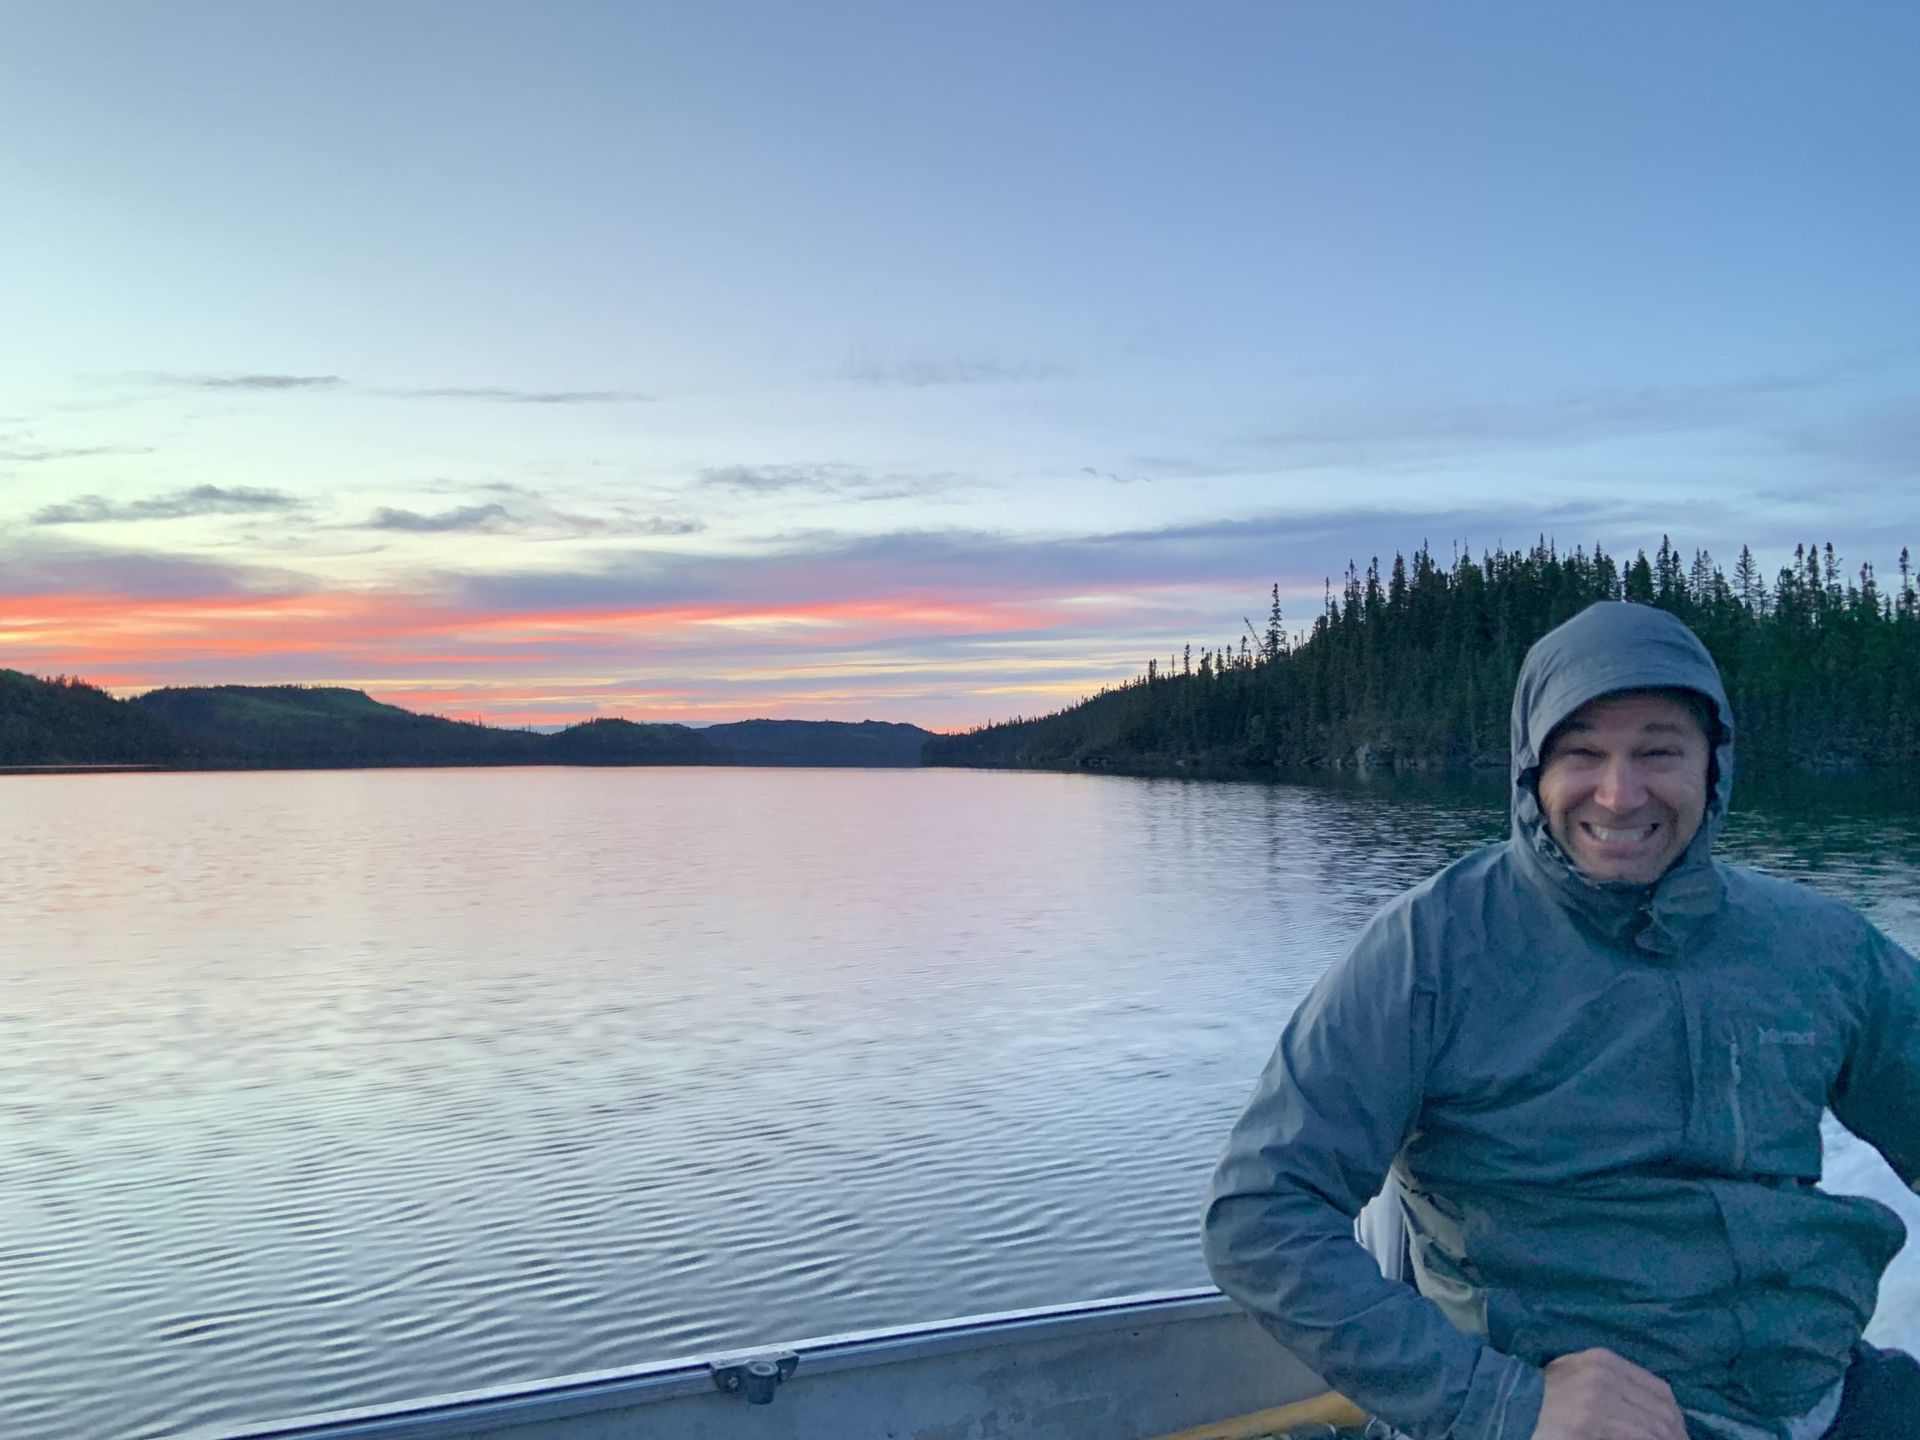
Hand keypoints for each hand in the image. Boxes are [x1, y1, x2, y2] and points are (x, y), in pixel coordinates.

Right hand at [1530, 1348, 1686, 1439]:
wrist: (1506, 1408)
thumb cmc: (1544, 1398)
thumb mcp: (1579, 1378)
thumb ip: (1614, 1385)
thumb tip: (1661, 1414)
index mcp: (1603, 1360)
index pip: (1660, 1391)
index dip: (1676, 1418)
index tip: (1679, 1435)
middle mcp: (1603, 1375)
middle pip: (1661, 1412)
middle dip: (1675, 1436)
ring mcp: (1596, 1400)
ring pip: (1653, 1430)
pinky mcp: (1588, 1424)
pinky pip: (1635, 1439)